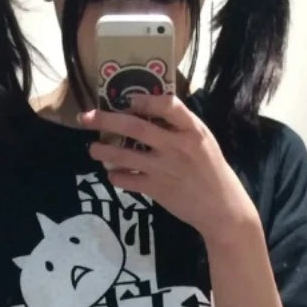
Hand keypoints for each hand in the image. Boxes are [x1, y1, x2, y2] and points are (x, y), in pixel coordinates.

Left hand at [78, 94, 256, 244]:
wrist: (221, 207)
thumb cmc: (211, 170)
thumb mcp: (203, 141)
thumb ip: (180, 126)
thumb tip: (150, 109)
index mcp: (192, 130)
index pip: (167, 105)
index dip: (144, 100)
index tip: (128, 99)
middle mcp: (176, 146)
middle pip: (135, 127)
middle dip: (106, 120)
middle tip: (85, 117)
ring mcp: (164, 168)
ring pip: (125, 155)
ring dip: (103, 151)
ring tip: (93, 149)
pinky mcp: (157, 189)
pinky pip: (128, 180)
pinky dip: (116, 176)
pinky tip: (112, 174)